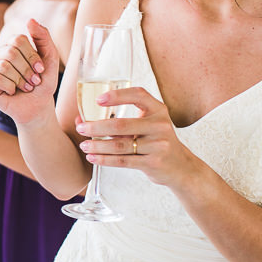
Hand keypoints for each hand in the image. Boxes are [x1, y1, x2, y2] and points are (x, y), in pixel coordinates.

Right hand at [0, 19, 59, 125]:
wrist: (37, 106)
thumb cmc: (43, 83)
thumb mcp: (50, 59)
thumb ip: (43, 37)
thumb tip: (30, 20)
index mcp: (12, 45)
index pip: (18, 39)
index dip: (32, 56)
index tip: (41, 69)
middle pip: (10, 52)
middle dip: (27, 70)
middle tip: (33, 81)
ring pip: (3, 66)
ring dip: (20, 80)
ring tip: (25, 87)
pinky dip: (9, 87)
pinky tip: (12, 91)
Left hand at [74, 86, 201, 189]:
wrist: (180, 166)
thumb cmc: (155, 141)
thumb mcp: (146, 126)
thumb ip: (119, 121)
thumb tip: (80, 119)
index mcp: (158, 110)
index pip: (138, 95)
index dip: (117, 95)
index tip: (98, 100)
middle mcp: (160, 125)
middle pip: (121, 125)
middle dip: (96, 127)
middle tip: (81, 129)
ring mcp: (158, 145)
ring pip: (119, 145)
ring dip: (97, 146)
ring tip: (84, 146)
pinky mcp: (153, 163)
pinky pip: (123, 161)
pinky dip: (104, 159)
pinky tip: (93, 158)